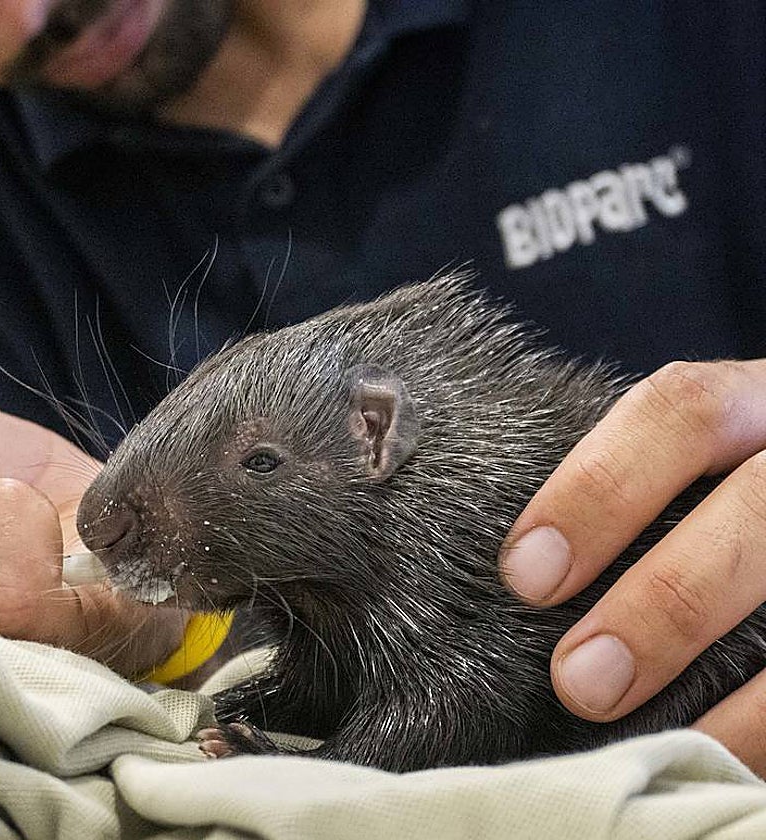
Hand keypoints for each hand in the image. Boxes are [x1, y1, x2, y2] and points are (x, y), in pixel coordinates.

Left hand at [499, 360, 765, 772]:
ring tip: (654, 747)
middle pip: (754, 509)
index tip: (525, 574)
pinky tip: (717, 759)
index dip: (597, 490)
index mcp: (760, 403)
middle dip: (664, 602)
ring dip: (735, 694)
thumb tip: (515, 573)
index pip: (683, 412)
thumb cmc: (723, 499)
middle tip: (578, 680)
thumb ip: (628, 488)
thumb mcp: (698, 465)